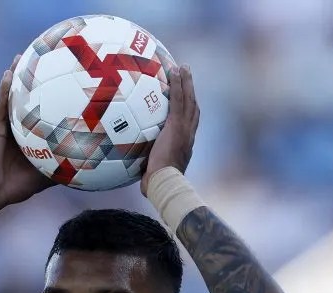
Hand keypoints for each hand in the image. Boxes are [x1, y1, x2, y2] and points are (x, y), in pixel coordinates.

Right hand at [0, 55, 54, 208]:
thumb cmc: (17, 187)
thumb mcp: (46, 177)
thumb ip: (61, 169)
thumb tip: (86, 169)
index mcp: (27, 137)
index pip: (39, 114)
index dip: (46, 99)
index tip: (59, 84)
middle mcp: (16, 128)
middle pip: (24, 101)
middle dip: (30, 82)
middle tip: (40, 61)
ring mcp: (4, 126)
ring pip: (11, 97)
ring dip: (15, 77)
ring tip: (22, 57)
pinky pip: (1, 105)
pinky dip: (4, 89)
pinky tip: (9, 74)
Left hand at [141, 65, 199, 195]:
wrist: (164, 182)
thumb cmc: (158, 184)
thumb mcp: (154, 174)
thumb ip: (149, 168)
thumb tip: (140, 175)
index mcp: (185, 145)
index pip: (190, 124)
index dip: (190, 111)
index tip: (188, 100)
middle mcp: (189, 135)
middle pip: (193, 107)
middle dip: (191, 91)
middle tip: (188, 76)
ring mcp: (184, 129)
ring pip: (188, 100)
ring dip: (186, 82)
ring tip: (183, 67)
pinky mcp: (176, 125)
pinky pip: (178, 100)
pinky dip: (178, 84)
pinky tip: (175, 71)